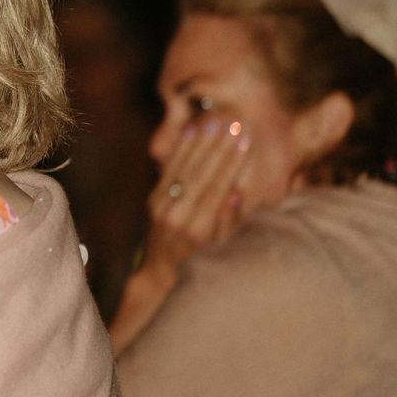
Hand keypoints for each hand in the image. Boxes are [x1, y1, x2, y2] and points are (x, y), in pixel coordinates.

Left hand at [142, 118, 250, 279]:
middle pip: (201, 173)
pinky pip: (168, 169)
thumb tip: (237, 192)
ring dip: (200, 142)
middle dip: (218, 146)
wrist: (161, 274)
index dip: (231, 162)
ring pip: (183, 168)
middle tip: (233, 123)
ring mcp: (161, 206)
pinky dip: (180, 150)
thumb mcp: (222, 249)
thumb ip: (230, 223)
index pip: (217, 187)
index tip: (244, 141)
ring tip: (216, 122)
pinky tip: (190, 132)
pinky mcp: (152, 200)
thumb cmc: (201, 263)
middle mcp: (177, 215)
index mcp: (198, 228)